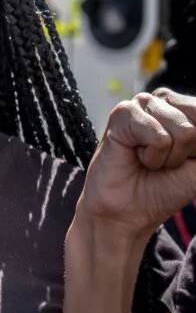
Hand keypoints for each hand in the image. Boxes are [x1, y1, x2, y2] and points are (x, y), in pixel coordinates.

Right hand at [78, 88, 195, 238]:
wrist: (127, 211)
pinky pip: (159, 137)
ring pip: (184, 131)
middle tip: (164, 162)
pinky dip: (151, 156)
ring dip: (168, 157)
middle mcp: (166, 101)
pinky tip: (135, 156)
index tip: (185, 161)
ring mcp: (143, 104)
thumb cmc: (164, 189)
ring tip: (148, 160)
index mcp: (187, 109)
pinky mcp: (123, 113)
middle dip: (188, 151)